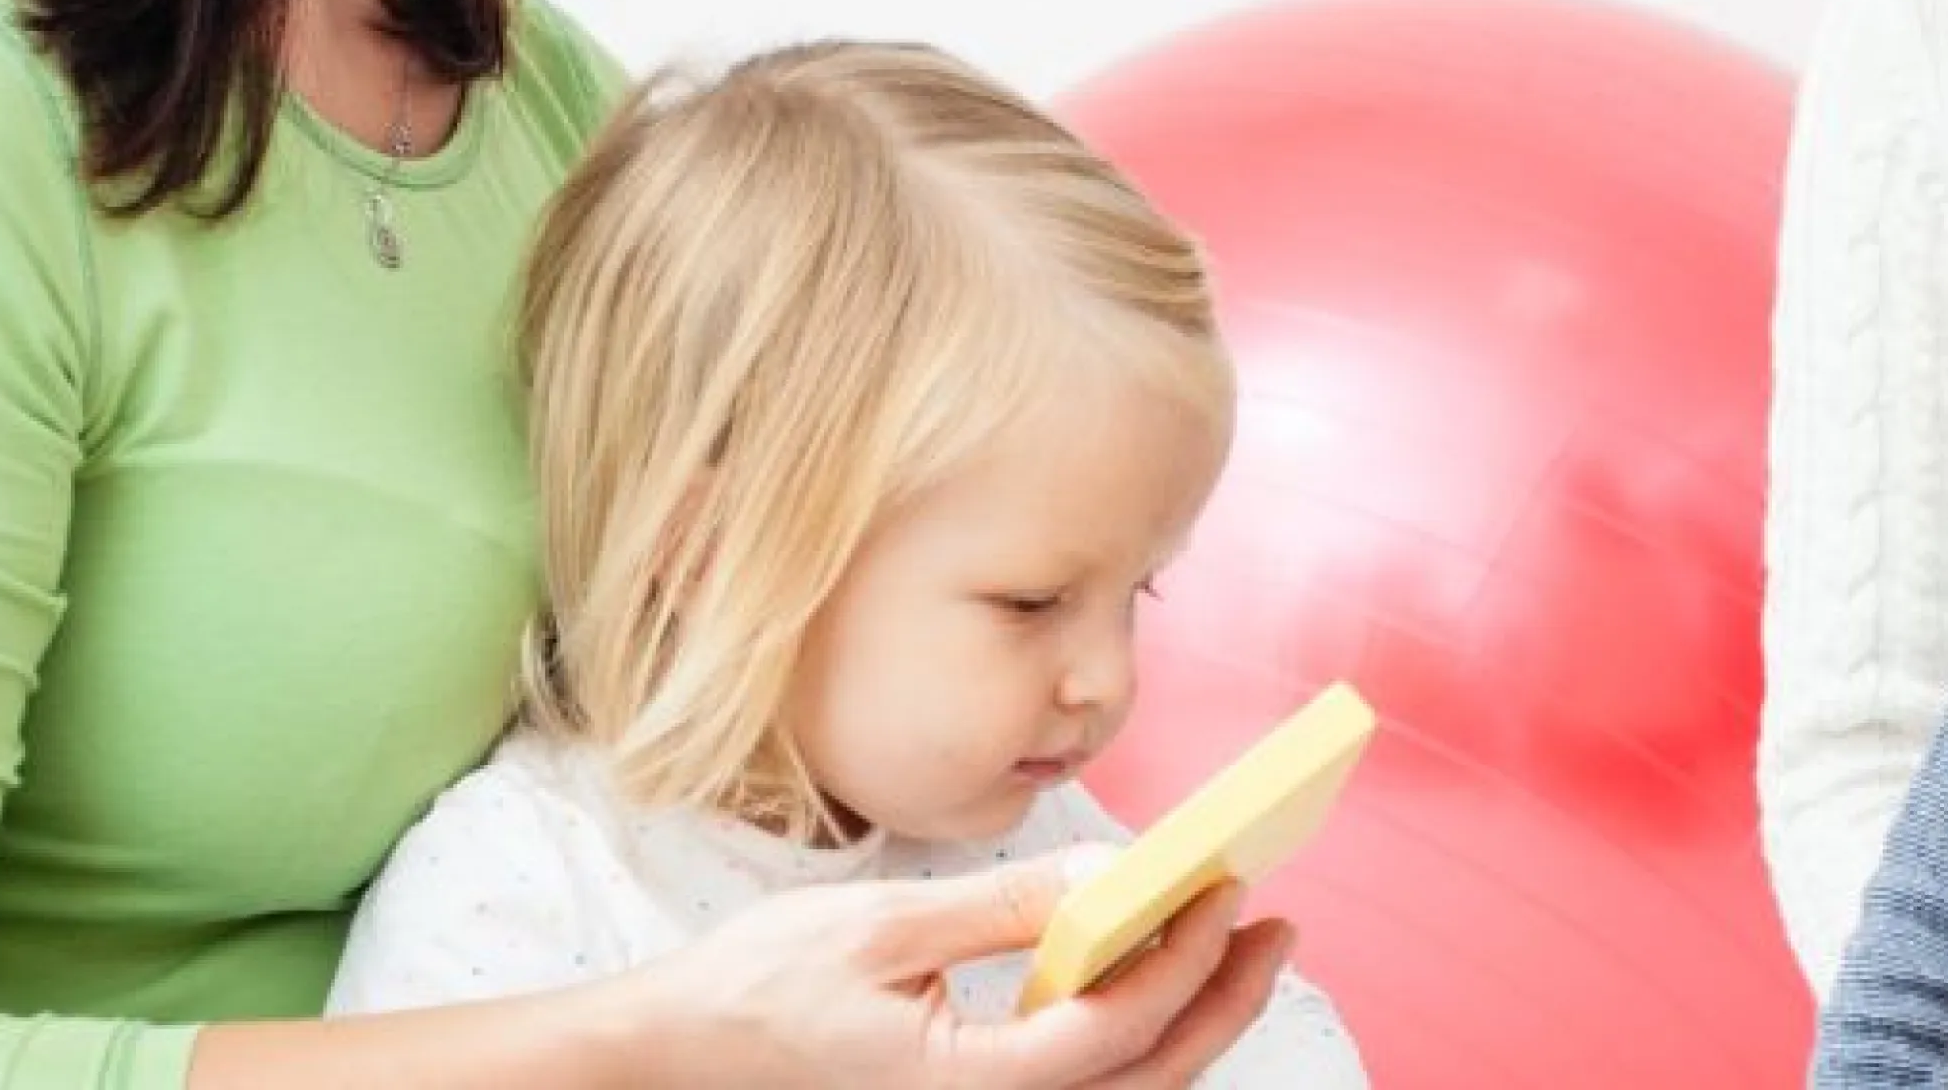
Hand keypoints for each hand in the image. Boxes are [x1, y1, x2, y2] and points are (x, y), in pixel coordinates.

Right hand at [592, 848, 1294, 1089]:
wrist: (676, 1057)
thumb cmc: (759, 992)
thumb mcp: (884, 928)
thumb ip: (1004, 908)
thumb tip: (1106, 879)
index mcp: (972, 1088)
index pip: (1118, 1024)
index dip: (1186, 955)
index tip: (1226, 888)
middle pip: (1146, 1077)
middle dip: (1220, 1001)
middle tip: (1270, 927)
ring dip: (1184, 1022)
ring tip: (1225, 948)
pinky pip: (1076, 1087)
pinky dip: (1126, 1038)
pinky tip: (1135, 978)